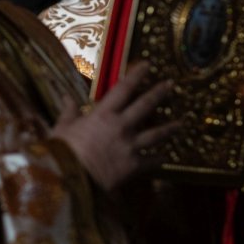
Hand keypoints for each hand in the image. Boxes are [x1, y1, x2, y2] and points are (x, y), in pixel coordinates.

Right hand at [52, 62, 178, 190]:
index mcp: (103, 114)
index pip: (123, 89)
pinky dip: (158, 159)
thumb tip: (65, 97)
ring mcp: (130, 146)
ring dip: (169, 128)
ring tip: (181, 123)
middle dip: (159, 93)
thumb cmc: (64, 150)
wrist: (71, 179)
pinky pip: (151, 161)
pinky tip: (165, 158)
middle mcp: (122, 126)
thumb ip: (68, 112)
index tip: (148, 64)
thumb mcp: (62, 127)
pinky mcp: (134, 166)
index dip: (137, 75)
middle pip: (145, 106)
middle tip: (171, 84)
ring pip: (156, 134)